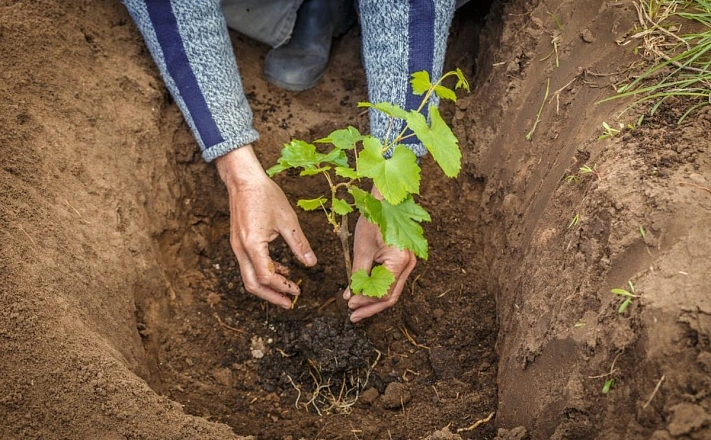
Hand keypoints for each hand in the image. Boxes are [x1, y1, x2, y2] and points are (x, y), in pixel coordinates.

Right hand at [215, 146, 316, 308]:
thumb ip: (299, 244)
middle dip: (271, 296)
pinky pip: (249, 265)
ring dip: (267, 287)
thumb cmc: (265, 195)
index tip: (298, 291)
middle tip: (288, 303)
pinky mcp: (238, 242)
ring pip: (248, 277)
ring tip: (287, 290)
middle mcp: (241, 249)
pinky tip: (280, 269)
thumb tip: (312, 264)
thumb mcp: (288, 220)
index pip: (266, 276)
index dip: (283, 287)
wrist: (243, 180)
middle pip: (252, 284)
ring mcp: (237, 246)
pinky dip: (263, 272)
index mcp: (253, 244)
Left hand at [342, 188, 415, 322]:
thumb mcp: (362, 249)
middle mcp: (409, 265)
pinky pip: (392, 281)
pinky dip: (378, 289)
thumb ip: (357, 274)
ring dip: (374, 301)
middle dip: (371, 307)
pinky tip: (365, 294)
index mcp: (400, 261)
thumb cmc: (374, 220)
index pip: (384, 293)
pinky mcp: (403, 260)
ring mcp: (408, 263)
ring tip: (357, 309)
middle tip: (353, 316)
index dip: (366, 302)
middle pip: (391, 297)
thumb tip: (351, 296)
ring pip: (392, 291)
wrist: (385, 201)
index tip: (349, 305)